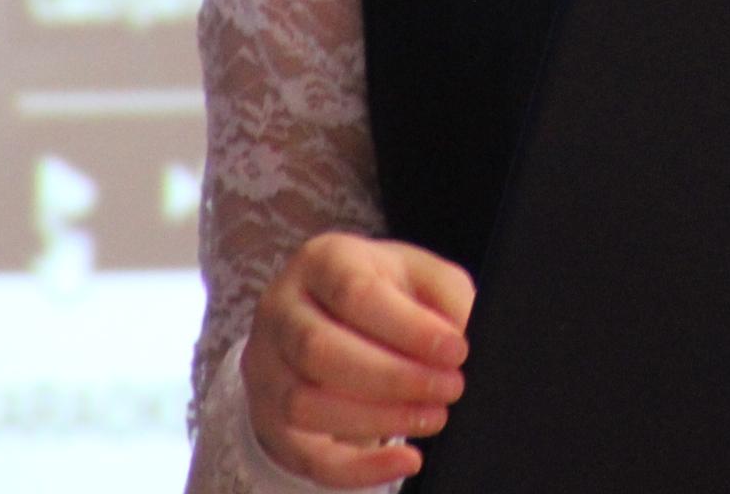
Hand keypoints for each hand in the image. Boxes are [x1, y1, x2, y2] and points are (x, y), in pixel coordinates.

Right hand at [242, 232, 474, 487]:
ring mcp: (266, 367)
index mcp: (322, 261)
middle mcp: (281, 310)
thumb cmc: (385, 294)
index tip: (456, 351)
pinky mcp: (269, 418)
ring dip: (379, 419)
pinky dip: (359, 468)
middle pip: (320, 350)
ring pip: (305, 404)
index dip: (408, 328)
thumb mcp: (420, 276)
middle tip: (450, 388)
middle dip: (394, 378)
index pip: (355, 293)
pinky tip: (404, 460)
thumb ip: (446, 299)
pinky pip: (306, 454)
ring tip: (433, 416)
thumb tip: (463, 340)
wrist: (332, 317)